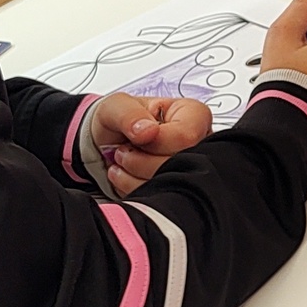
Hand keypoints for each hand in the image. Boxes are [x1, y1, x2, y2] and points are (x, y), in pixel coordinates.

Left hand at [89, 92, 211, 194]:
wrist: (107, 146)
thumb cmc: (119, 122)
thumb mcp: (115, 106)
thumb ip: (129, 114)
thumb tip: (147, 131)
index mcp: (193, 115)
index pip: (186, 137)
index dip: (155, 143)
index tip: (136, 139)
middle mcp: (199, 143)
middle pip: (180, 166)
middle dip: (141, 162)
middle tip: (124, 152)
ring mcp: (192, 169)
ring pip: (171, 187)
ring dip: (135, 178)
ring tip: (124, 163)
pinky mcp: (180, 190)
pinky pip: (163, 200)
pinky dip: (136, 192)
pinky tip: (128, 177)